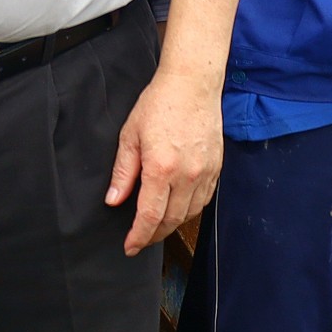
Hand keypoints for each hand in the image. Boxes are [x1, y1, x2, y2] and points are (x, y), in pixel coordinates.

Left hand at [106, 67, 222, 257]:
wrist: (192, 85)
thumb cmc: (158, 105)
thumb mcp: (130, 136)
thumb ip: (123, 172)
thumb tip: (113, 200)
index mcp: (162, 168)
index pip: (150, 216)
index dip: (139, 236)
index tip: (130, 246)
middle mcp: (187, 176)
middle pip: (171, 220)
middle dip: (154, 235)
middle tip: (140, 240)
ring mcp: (205, 173)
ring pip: (190, 214)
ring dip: (172, 225)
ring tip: (156, 227)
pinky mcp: (217, 169)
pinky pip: (204, 200)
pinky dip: (190, 210)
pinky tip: (178, 209)